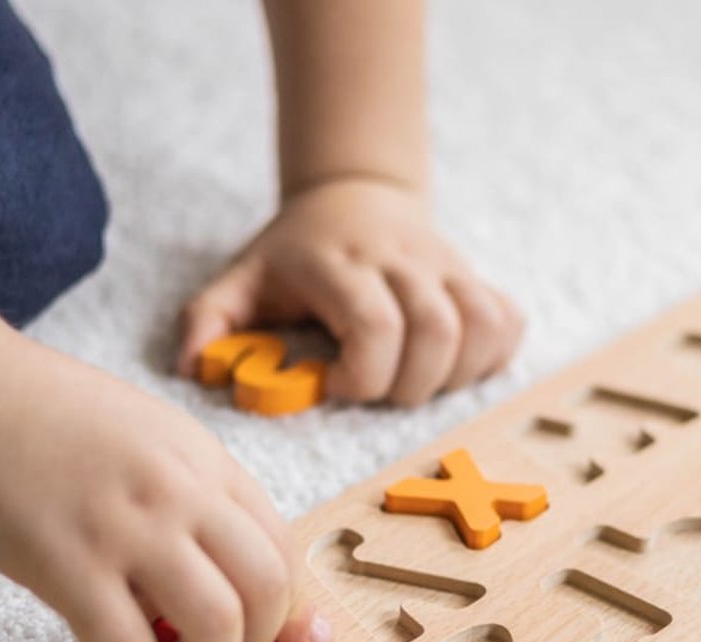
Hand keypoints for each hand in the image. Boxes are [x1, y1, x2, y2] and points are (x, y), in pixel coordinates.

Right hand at [0, 334, 331, 641]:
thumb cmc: (35, 413)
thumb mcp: (141, 433)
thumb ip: (186, 491)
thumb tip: (217, 567)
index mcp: (202, 458)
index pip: (282, 545)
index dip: (291, 609)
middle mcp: (179, 489)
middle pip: (267, 589)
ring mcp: (126, 525)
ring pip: (215, 624)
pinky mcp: (65, 561)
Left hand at [178, 178, 524, 406]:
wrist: (353, 191)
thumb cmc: (294, 252)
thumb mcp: (241, 277)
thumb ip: (209, 320)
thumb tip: (192, 367)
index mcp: (341, 263)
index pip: (376, 324)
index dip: (363, 374)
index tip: (334, 384)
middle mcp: (401, 260)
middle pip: (436, 331)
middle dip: (410, 385)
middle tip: (377, 391)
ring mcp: (445, 266)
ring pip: (481, 325)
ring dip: (456, 374)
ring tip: (415, 382)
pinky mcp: (474, 276)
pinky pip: (508, 319)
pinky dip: (493, 353)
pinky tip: (454, 365)